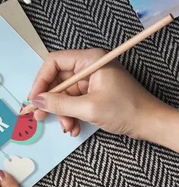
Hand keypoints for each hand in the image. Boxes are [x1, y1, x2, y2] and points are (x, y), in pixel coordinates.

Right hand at [27, 48, 171, 140]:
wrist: (150, 123)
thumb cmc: (129, 110)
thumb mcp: (89, 108)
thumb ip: (60, 104)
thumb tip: (38, 101)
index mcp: (91, 60)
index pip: (54, 62)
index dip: (41, 80)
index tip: (35, 98)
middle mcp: (89, 66)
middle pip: (57, 79)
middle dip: (50, 101)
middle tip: (40, 115)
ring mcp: (91, 79)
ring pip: (64, 94)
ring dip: (62, 112)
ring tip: (67, 126)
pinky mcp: (93, 91)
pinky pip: (73, 101)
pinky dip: (70, 114)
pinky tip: (73, 126)